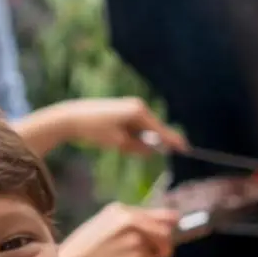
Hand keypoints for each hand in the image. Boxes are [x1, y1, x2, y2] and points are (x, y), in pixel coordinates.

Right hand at [58, 203, 178, 256]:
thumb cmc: (84, 244)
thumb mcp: (107, 220)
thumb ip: (138, 217)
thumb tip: (175, 219)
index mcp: (124, 212)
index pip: (164, 216)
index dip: (170, 224)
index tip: (173, 228)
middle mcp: (134, 225)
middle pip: (166, 236)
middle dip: (160, 245)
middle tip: (145, 250)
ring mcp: (137, 245)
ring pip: (157, 253)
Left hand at [61, 97, 186, 153]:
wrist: (71, 117)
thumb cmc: (94, 130)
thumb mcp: (119, 143)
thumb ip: (139, 147)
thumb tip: (153, 150)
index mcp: (140, 112)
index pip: (162, 130)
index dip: (174, 141)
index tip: (186, 149)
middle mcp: (139, 106)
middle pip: (154, 129)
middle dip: (148, 143)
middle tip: (125, 148)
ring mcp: (131, 106)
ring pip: (143, 129)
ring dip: (136, 140)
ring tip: (114, 141)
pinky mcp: (124, 109)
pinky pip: (135, 126)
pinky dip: (130, 135)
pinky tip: (112, 136)